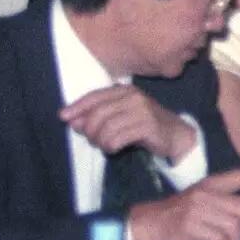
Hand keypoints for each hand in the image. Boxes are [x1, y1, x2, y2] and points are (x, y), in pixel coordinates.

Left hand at [60, 85, 196, 161]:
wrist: (176, 135)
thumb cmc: (144, 125)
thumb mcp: (121, 117)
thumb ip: (99, 116)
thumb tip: (73, 121)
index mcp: (126, 90)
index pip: (95, 96)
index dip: (77, 107)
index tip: (63, 117)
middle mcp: (134, 97)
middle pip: (97, 114)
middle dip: (90, 131)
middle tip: (94, 141)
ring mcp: (142, 110)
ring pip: (106, 128)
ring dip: (101, 142)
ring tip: (106, 146)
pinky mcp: (148, 126)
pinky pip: (117, 139)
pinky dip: (111, 147)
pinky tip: (115, 149)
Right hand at [127, 169, 239, 239]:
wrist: (149, 222)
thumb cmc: (182, 211)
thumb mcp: (204, 198)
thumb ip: (227, 201)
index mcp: (212, 184)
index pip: (239, 176)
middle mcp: (207, 194)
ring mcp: (198, 210)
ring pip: (232, 225)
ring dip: (237, 238)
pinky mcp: (190, 227)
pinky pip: (218, 239)